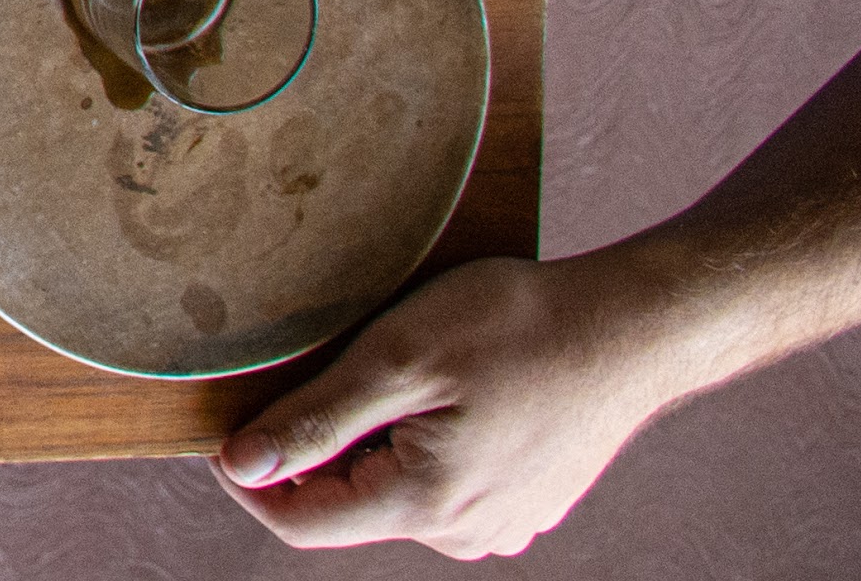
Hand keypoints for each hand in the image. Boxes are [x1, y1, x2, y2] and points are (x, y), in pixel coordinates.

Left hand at [213, 254, 691, 557]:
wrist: (633, 326)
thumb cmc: (519, 329)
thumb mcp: (395, 359)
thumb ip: (313, 421)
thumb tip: (241, 466)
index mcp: (426, 505)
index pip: (300, 523)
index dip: (248, 477)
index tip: (227, 425)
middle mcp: (464, 534)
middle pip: (347, 504)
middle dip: (319, 445)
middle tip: (331, 366)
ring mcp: (501, 522)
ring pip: (395, 491)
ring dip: (373, 440)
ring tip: (404, 370)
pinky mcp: (524, 501)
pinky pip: (443, 483)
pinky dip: (421, 442)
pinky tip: (450, 388)